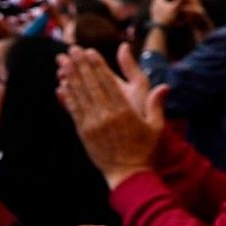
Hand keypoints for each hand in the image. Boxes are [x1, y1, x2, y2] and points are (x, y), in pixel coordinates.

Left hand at [59, 44, 165, 183]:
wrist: (129, 176)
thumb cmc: (145, 150)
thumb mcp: (156, 127)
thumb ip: (157, 104)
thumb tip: (164, 86)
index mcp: (124, 111)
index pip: (108, 82)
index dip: (97, 65)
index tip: (89, 51)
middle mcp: (107, 116)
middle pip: (91, 85)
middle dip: (81, 65)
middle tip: (72, 49)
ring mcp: (93, 125)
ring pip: (80, 95)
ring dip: (71, 77)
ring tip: (63, 61)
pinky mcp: (84, 134)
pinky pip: (74, 111)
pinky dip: (67, 97)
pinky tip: (61, 85)